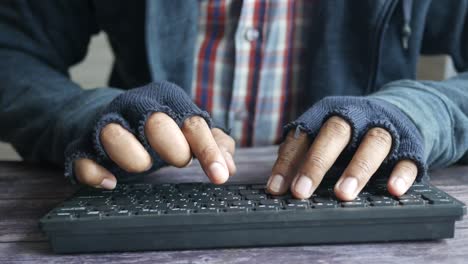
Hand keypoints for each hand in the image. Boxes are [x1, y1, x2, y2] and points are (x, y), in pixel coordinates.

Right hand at [65, 82, 235, 188]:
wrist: (108, 116)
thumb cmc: (157, 128)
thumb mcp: (187, 130)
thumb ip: (213, 144)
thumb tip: (229, 167)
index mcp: (168, 100)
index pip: (193, 123)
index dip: (208, 151)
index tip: (220, 176)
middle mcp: (136, 106)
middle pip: (155, 120)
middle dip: (171, 145)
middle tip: (179, 162)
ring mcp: (107, 122)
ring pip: (113, 133)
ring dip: (131, 155)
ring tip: (143, 167)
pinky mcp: (82, 142)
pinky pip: (83, 158)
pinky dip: (95, 172)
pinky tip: (110, 182)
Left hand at [266, 97, 424, 200]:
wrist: (399, 111)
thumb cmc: (349, 133)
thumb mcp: (323, 137)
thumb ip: (304, 156)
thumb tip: (280, 189)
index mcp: (326, 113)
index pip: (302, 136)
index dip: (288, 163)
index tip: (276, 189)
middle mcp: (354, 116)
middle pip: (334, 133)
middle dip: (316, 163)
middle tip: (301, 191)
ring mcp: (384, 127)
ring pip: (373, 143)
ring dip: (357, 169)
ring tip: (343, 195)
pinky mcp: (410, 144)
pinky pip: (406, 158)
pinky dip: (401, 174)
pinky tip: (393, 190)